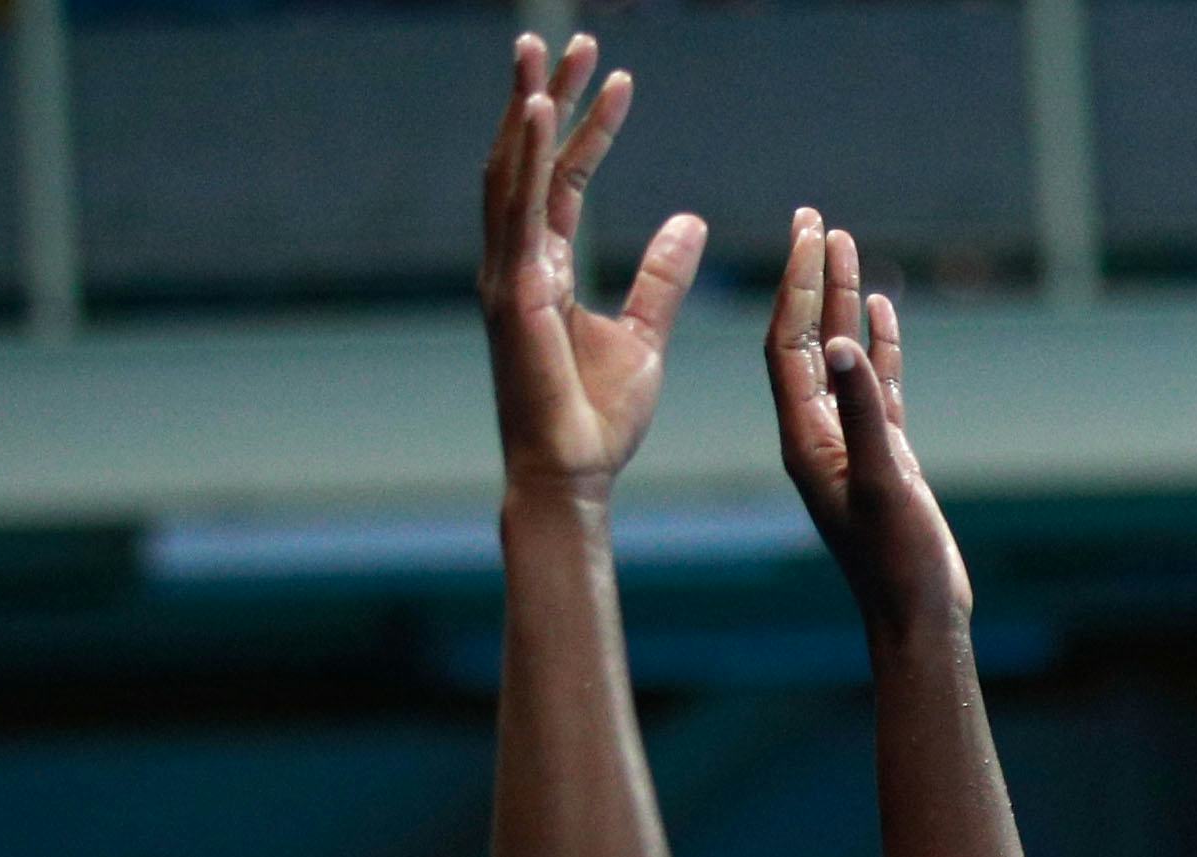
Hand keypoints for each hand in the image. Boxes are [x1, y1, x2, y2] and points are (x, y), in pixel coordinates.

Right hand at [479, 37, 703, 495]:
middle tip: (567, 40)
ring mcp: (508, 273)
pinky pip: (520, 210)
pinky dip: (527, 156)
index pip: (565, 178)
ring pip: (514, 170)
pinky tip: (539, 111)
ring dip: (528, 108)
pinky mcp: (514, 291)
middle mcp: (518, 260)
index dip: (589, 128)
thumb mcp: (645, 334)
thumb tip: (688, 222)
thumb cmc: (600, 417)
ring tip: (544, 51)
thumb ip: (662, 275)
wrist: (573, 473)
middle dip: (545, 96)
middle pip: (528, 159)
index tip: (620, 81)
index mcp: (547, 267)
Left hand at [765, 212, 968, 632]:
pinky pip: (874, 386)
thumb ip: (862, 412)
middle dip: (810, 277)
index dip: (795, 285)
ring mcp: (849, 443)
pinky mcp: (882, 456)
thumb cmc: (897, 562)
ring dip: (839, 301)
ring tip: (844, 245)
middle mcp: (817, 433)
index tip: (807, 233)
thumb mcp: (881, 482)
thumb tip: (840, 344)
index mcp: (804, 437)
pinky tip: (880, 312)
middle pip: (805, 337)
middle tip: (814, 219)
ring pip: (840, 355)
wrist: (917, 616)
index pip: (788, 344)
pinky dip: (876, 345)